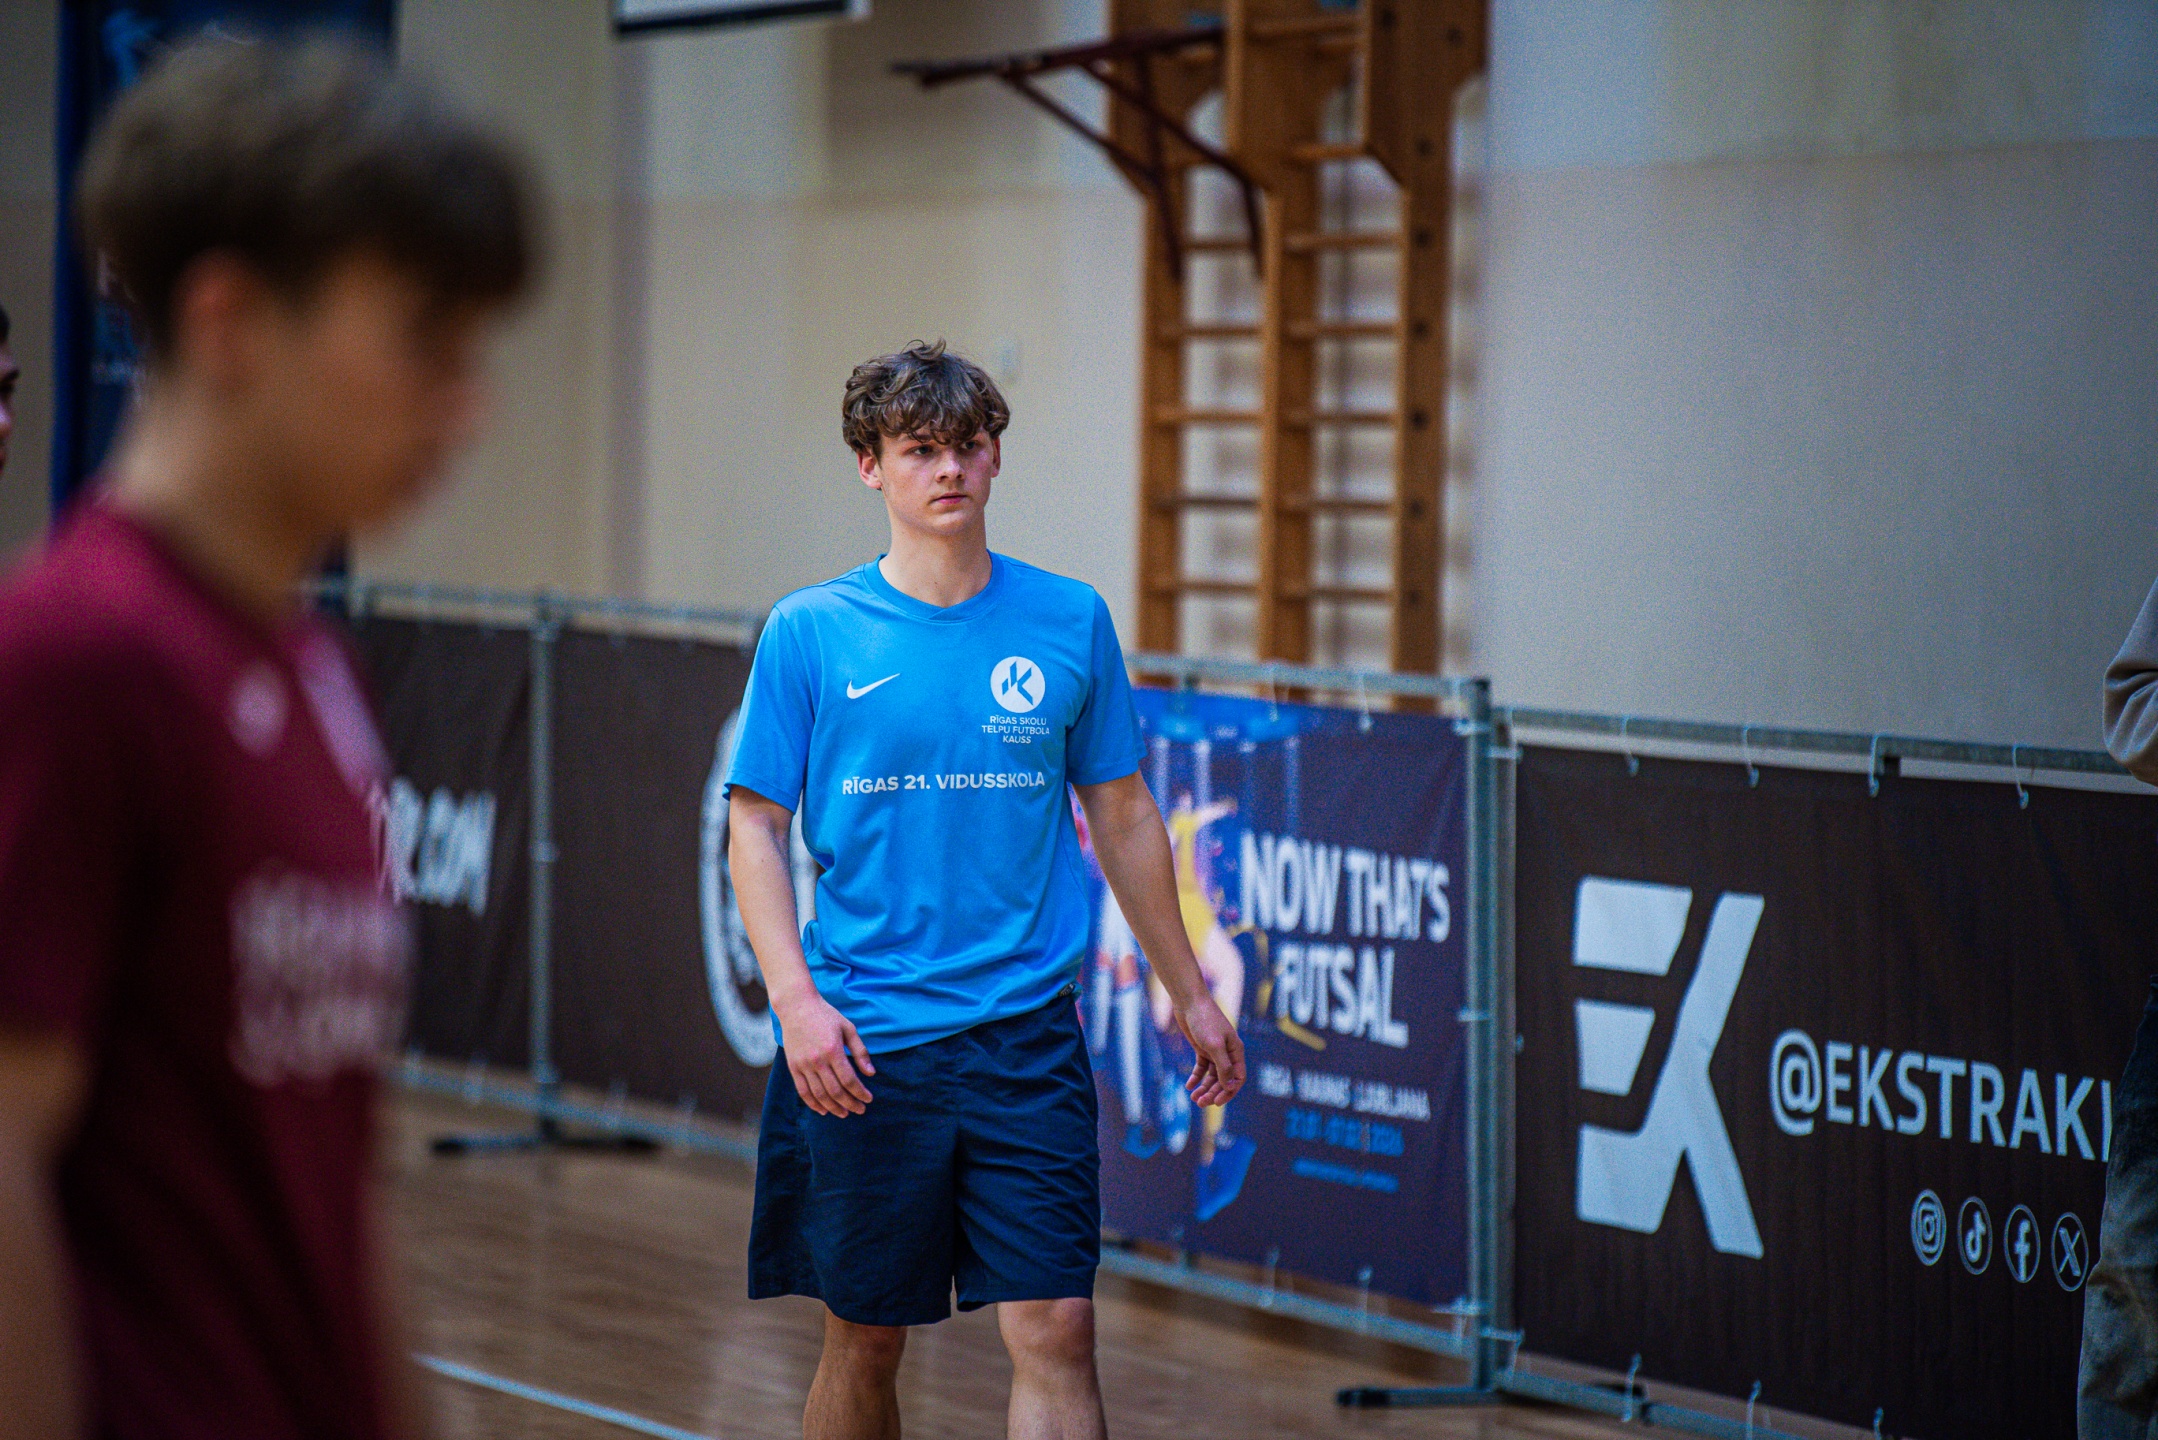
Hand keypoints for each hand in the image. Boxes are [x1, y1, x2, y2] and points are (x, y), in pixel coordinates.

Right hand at [775, 993, 874, 1115]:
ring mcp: (803, 1065)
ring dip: (834, 1108)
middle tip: (860, 1110)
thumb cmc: (826, 1015)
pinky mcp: (793, 1067)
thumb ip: (860, 1052)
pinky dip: (813, 1104)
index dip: (860, 1093)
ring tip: (844, 1113)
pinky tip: (824, 1110)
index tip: (869, 1099)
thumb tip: (871, 1073)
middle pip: (835, 1091)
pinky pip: (803, 1091)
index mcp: (833, 1050)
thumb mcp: (848, 1028)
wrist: (797, 1006)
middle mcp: (817, 1060)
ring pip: (819, 1095)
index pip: (849, 1080)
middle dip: (850, 1104)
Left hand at [1175, 996, 1244, 1107]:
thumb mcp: (1215, 1045)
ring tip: (1193, 1097)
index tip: (1216, 1102)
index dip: (1228, 1092)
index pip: (1237, 1078)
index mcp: (1236, 1051)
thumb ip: (1223, 1066)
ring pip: (1212, 1076)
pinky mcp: (1202, 1048)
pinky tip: (1189, 1085)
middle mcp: (1227, 1052)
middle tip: (1199, 1103)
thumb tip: (1230, 1086)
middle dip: (1213, 1092)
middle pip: (1223, 1079)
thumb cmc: (1205, 1021)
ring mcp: (1214, 1050)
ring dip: (1204, 1088)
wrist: (1189, 1002)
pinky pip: (1201, 1068)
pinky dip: (1196, 1077)